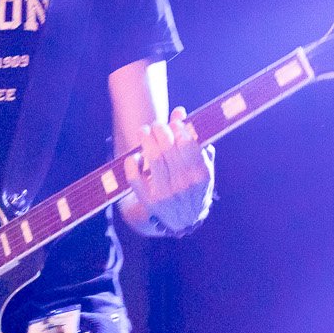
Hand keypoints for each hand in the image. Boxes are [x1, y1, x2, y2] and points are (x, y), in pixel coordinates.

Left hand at [125, 109, 211, 233]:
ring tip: (143, 131)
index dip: (178, 129)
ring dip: (145, 140)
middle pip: (167, 149)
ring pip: (152, 159)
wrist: (184, 221)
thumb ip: (193, 139)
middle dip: (160, 131)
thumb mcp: (200, 166)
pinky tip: (134, 156)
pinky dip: (132, 164)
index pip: (187, 145)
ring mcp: (166, 195)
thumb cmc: (193, 186)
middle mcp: (184, 186)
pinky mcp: (149, 202)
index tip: (173, 122)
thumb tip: (179, 111)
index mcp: (201, 176)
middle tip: (156, 124)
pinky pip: (135, 179)